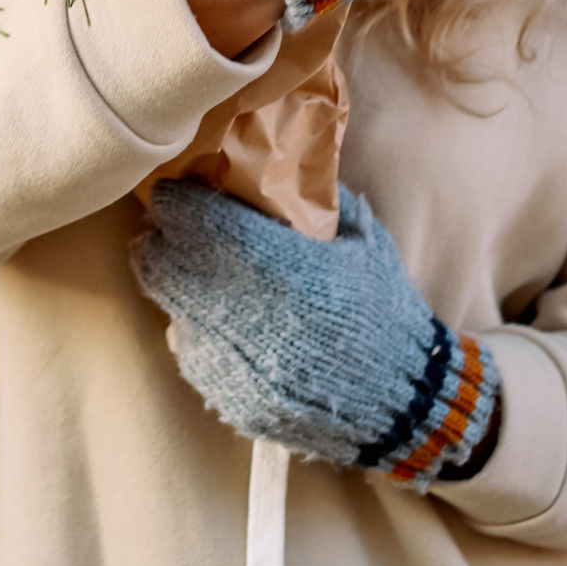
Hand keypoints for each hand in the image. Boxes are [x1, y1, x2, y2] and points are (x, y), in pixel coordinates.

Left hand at [131, 180, 497, 489]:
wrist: (406, 404)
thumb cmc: (386, 314)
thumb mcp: (364, 243)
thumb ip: (318, 202)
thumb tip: (281, 162)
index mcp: (292, 274)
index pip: (207, 228)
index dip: (177, 205)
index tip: (168, 191)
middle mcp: (258, 322)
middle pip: (169, 269)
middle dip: (161, 242)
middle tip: (166, 227)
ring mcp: (242, 368)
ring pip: (173, 311)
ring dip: (174, 286)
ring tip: (188, 269)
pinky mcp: (235, 401)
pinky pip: (191, 354)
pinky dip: (195, 331)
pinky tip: (216, 320)